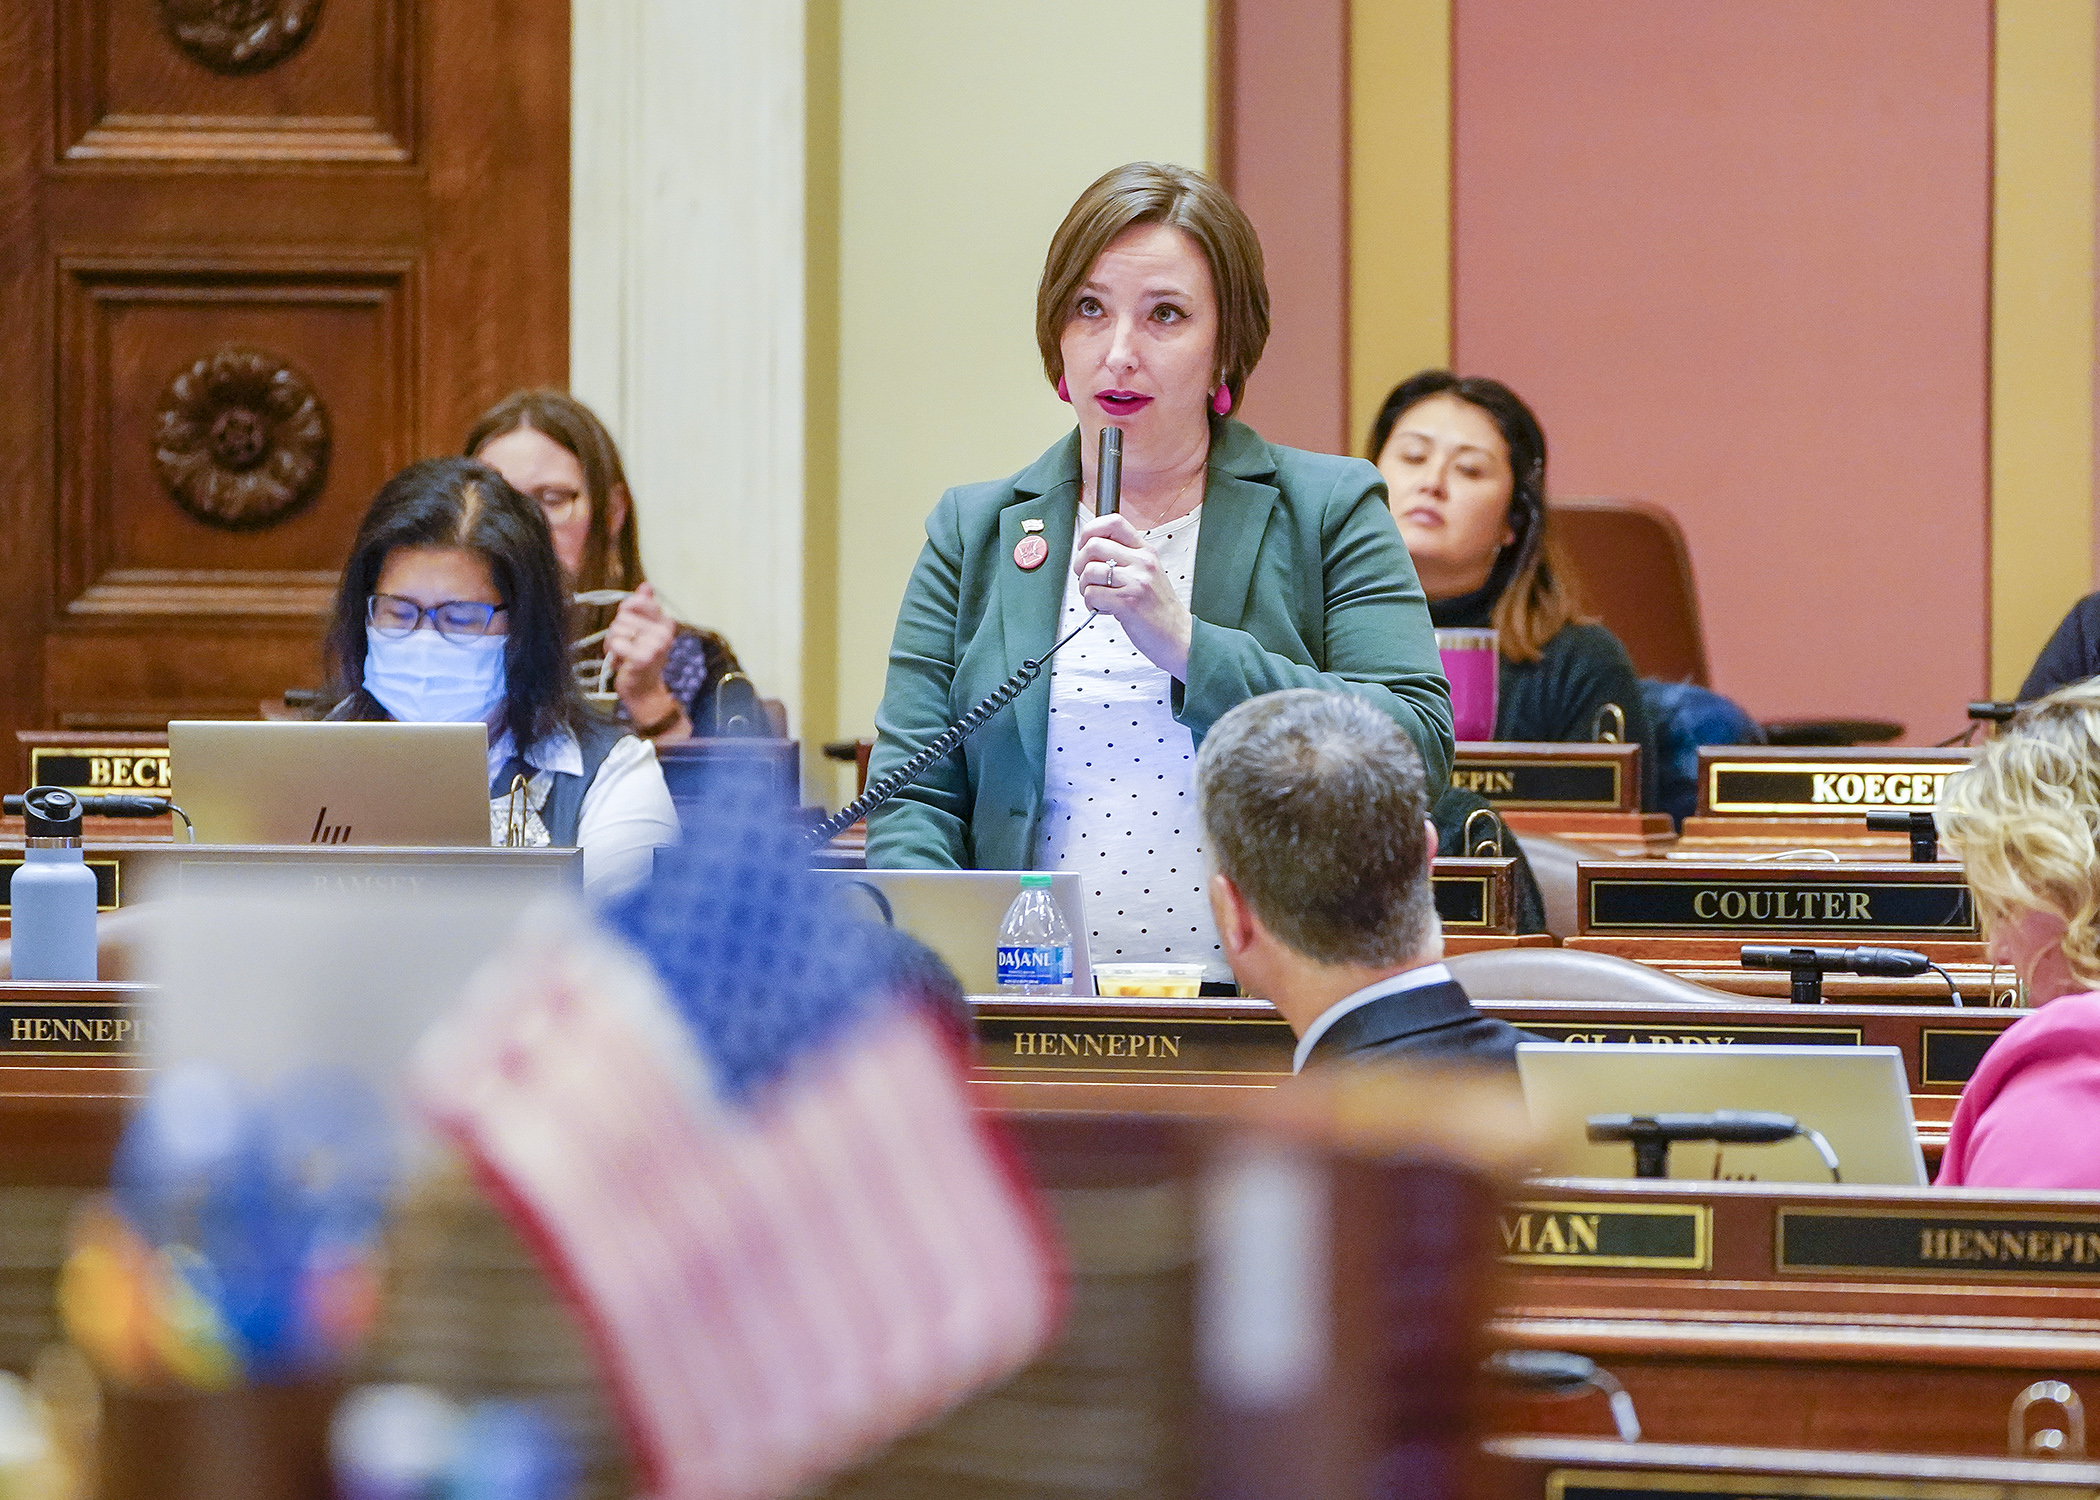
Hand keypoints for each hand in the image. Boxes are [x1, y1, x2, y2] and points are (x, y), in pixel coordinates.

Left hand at [607, 584, 683, 729]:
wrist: (645, 690)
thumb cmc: (641, 658)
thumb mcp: (643, 630)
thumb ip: (643, 607)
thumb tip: (646, 585)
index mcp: (666, 623)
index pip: (636, 602)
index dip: (625, 613)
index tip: (631, 628)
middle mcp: (664, 632)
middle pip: (623, 616)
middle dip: (618, 631)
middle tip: (627, 647)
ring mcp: (655, 645)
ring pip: (617, 629)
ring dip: (613, 643)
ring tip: (624, 655)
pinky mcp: (642, 657)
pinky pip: (615, 643)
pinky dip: (613, 653)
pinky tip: (622, 662)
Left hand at [1071, 512, 1192, 679]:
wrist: (1177, 635)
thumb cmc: (1159, 608)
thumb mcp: (1149, 572)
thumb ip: (1126, 558)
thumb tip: (1092, 548)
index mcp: (1145, 551)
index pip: (1113, 522)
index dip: (1091, 530)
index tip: (1084, 545)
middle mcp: (1141, 562)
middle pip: (1093, 546)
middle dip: (1080, 563)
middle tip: (1087, 577)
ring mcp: (1135, 581)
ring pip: (1089, 571)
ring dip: (1084, 586)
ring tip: (1097, 596)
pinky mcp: (1127, 602)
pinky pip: (1092, 594)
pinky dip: (1091, 603)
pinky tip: (1103, 608)